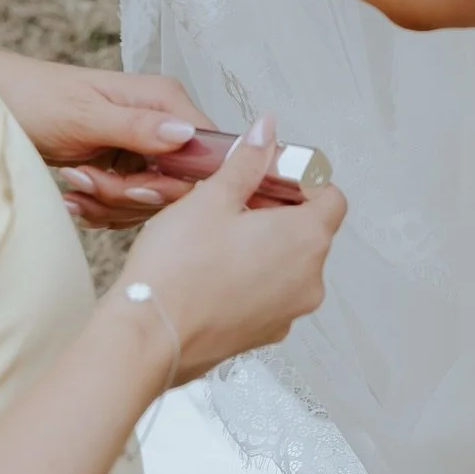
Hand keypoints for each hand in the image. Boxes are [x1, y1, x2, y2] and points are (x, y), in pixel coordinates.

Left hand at [0, 50, 210, 230]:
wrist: (0, 105)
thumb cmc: (37, 98)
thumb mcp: (85, 115)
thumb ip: (137, 126)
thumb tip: (185, 135)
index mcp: (164, 100)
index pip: (203, 150)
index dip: (176, 180)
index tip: (133, 187)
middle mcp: (161, 123)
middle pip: (175, 182)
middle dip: (128, 193)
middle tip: (86, 181)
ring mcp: (144, 147)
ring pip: (150, 198)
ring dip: (108, 202)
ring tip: (73, 184)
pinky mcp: (125, 167)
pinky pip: (128, 204)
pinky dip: (100, 209)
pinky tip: (74, 197)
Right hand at [116, 116, 345, 384]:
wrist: (143, 341)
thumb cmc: (176, 272)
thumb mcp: (213, 198)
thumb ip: (248, 162)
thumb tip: (266, 132)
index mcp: (305, 240)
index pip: (331, 198)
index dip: (303, 181)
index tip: (270, 176)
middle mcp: (307, 281)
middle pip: (311, 230)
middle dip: (280, 209)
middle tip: (238, 200)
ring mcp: (286, 314)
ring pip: (290, 263)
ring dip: (266, 243)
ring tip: (221, 234)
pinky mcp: (262, 335)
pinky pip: (270, 294)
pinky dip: (253, 277)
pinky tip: (215, 268)